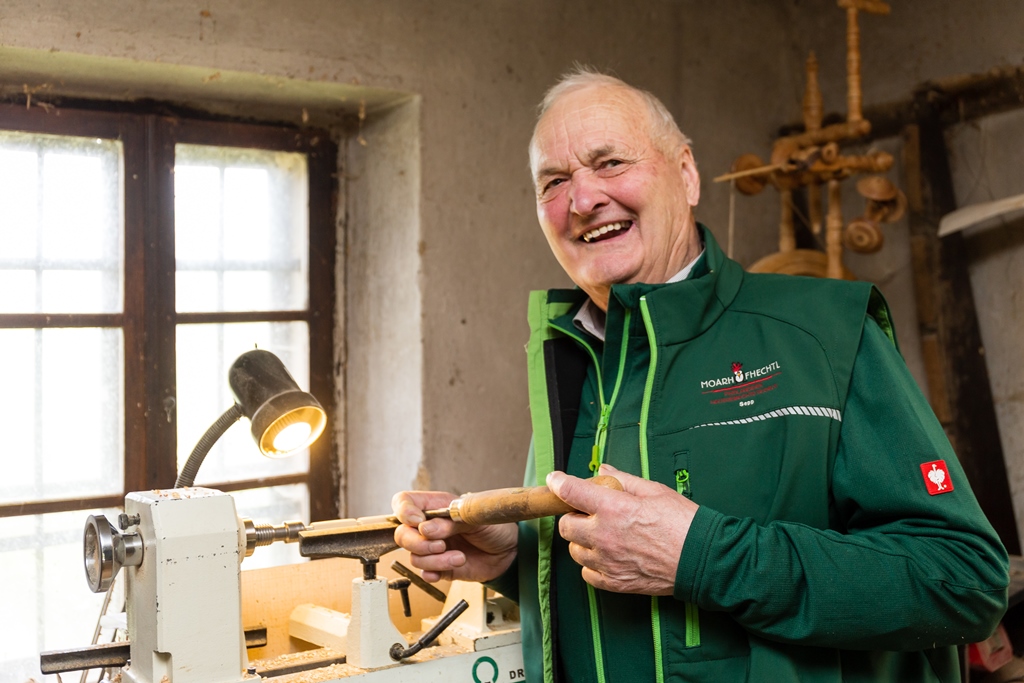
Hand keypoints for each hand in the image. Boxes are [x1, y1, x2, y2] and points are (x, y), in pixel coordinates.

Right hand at [391, 490, 517, 582]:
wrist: (510, 550)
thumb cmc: (494, 526)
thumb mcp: (475, 517)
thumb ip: (450, 522)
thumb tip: (425, 529)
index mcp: (435, 507)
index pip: (404, 502)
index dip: (404, 511)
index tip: (418, 521)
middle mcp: (429, 528)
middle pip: (402, 534)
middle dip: (418, 543)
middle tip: (441, 545)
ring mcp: (433, 548)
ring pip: (414, 557)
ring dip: (435, 560)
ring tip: (459, 557)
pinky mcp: (440, 568)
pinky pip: (425, 573)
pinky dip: (435, 572)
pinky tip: (453, 566)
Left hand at [547, 463, 697, 594]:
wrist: (703, 559)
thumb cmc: (683, 522)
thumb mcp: (654, 490)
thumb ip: (623, 480)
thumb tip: (603, 471)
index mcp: (613, 508)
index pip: (570, 492)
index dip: (558, 483)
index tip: (555, 480)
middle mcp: (605, 536)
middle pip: (566, 525)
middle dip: (574, 515)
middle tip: (591, 513)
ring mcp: (608, 562)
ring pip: (575, 551)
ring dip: (583, 540)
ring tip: (603, 535)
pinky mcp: (615, 582)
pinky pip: (587, 573)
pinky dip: (592, 564)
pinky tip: (608, 555)